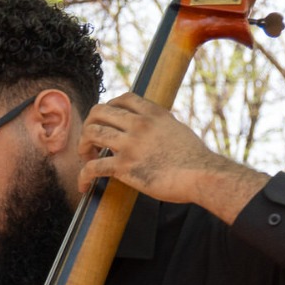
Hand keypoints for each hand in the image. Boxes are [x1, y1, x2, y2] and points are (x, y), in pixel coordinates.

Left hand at [78, 93, 265, 220]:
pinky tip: (83, 186)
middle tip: (90, 142)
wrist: (202, 175)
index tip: (105, 121)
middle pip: (99, 112)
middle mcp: (140, 124)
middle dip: (89, 126)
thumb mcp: (177, 130)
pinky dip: (82, 177)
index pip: (123, 98)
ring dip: (82, 147)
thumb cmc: (194, 158)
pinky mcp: (125, 166)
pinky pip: (92, 167)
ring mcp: (131, 144)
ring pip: (91, 133)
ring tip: (87, 159)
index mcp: (154, 114)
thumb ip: (160, 125)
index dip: (108, 107)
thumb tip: (154, 128)